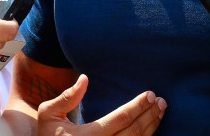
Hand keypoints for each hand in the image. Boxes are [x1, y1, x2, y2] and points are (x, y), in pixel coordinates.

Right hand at [36, 74, 165, 135]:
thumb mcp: (48, 114)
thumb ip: (66, 97)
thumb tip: (85, 79)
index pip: (119, 119)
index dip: (137, 106)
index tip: (150, 94)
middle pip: (134, 132)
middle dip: (150, 115)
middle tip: (162, 101)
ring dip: (152, 127)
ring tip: (161, 111)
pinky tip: (152, 128)